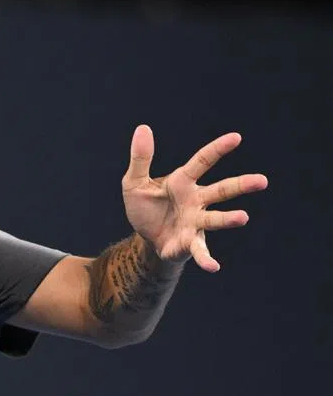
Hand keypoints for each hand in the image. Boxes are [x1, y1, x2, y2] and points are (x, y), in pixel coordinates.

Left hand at [121, 124, 267, 271]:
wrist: (144, 237)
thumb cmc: (145, 207)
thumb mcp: (134, 182)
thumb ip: (140, 158)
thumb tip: (142, 128)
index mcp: (183, 182)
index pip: (202, 162)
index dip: (218, 149)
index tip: (236, 137)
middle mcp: (196, 201)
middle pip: (222, 190)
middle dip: (241, 185)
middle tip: (262, 181)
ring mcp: (196, 222)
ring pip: (216, 219)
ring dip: (229, 219)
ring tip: (243, 217)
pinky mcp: (189, 243)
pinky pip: (200, 250)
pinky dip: (206, 259)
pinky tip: (214, 267)